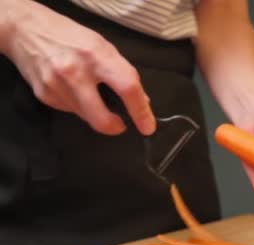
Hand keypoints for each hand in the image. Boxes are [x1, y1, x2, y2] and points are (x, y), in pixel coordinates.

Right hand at [1, 1, 154, 134]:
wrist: (27, 30)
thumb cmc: (71, 37)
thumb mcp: (103, 46)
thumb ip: (122, 72)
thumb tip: (142, 100)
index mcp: (98, 56)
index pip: (127, 88)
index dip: (141, 112)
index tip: (148, 127)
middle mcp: (76, 72)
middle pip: (101, 117)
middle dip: (115, 127)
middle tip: (121, 124)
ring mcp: (57, 86)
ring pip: (86, 117)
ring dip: (95, 113)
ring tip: (91, 94)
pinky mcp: (45, 95)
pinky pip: (70, 111)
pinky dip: (78, 106)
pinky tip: (72, 90)